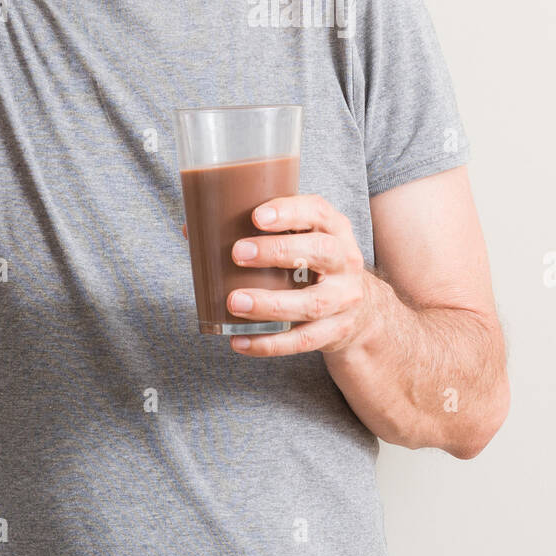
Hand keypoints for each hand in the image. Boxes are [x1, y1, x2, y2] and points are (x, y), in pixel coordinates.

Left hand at [224, 195, 378, 355]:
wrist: (362, 310)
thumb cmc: (316, 264)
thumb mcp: (303, 239)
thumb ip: (259, 232)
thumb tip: (193, 230)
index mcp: (335, 229)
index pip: (318, 212)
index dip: (289, 212)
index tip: (256, 217)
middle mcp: (345, 261)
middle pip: (321, 251)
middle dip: (278, 251)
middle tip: (238, 254)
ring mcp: (344, 299)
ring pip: (312, 303)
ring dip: (271, 303)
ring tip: (235, 302)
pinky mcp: (336, 331)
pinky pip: (303, 340)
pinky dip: (270, 343)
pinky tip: (240, 340)